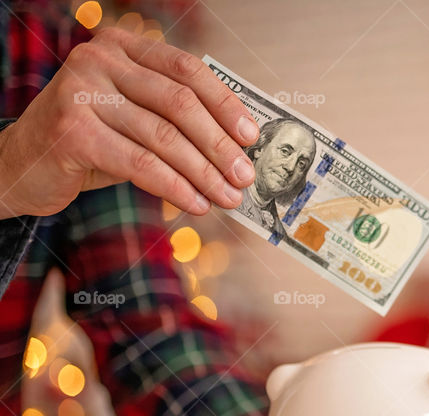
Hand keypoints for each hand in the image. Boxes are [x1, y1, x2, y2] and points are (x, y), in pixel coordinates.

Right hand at [0, 27, 258, 219]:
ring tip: (228, 198)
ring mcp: (82, 92)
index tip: (252, 137)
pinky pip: (141, 163)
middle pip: (180, 103)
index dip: (225, 104)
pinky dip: (176, 187)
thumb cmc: (91, 141)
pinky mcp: (73, 131)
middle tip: (245, 176)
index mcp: (121, 46)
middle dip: (220, 145)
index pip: (187, 70)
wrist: (23, 164)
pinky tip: (197, 204)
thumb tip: (238, 147)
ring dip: (205, 173)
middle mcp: (99, 59)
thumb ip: (175, 119)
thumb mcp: (135, 118)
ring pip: (164, 137)